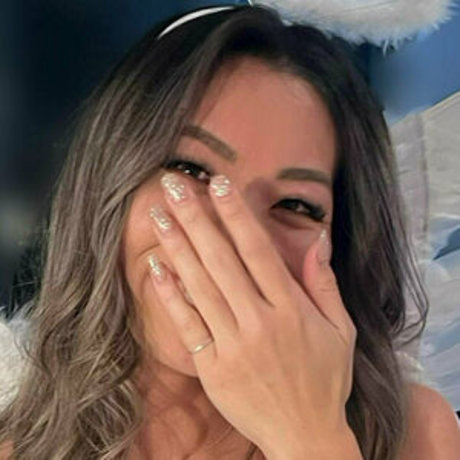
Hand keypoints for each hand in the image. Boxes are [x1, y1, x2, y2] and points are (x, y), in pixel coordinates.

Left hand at [147, 172, 357, 455]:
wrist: (304, 436)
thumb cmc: (326, 379)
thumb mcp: (341, 330)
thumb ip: (325, 283)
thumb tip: (319, 240)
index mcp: (292, 310)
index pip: (258, 251)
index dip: (236, 215)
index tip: (218, 183)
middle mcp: (260, 322)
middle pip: (222, 261)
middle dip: (196, 218)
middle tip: (174, 185)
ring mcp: (233, 345)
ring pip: (200, 286)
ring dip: (177, 247)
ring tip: (159, 215)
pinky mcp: (213, 367)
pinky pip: (188, 325)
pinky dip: (170, 295)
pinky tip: (155, 266)